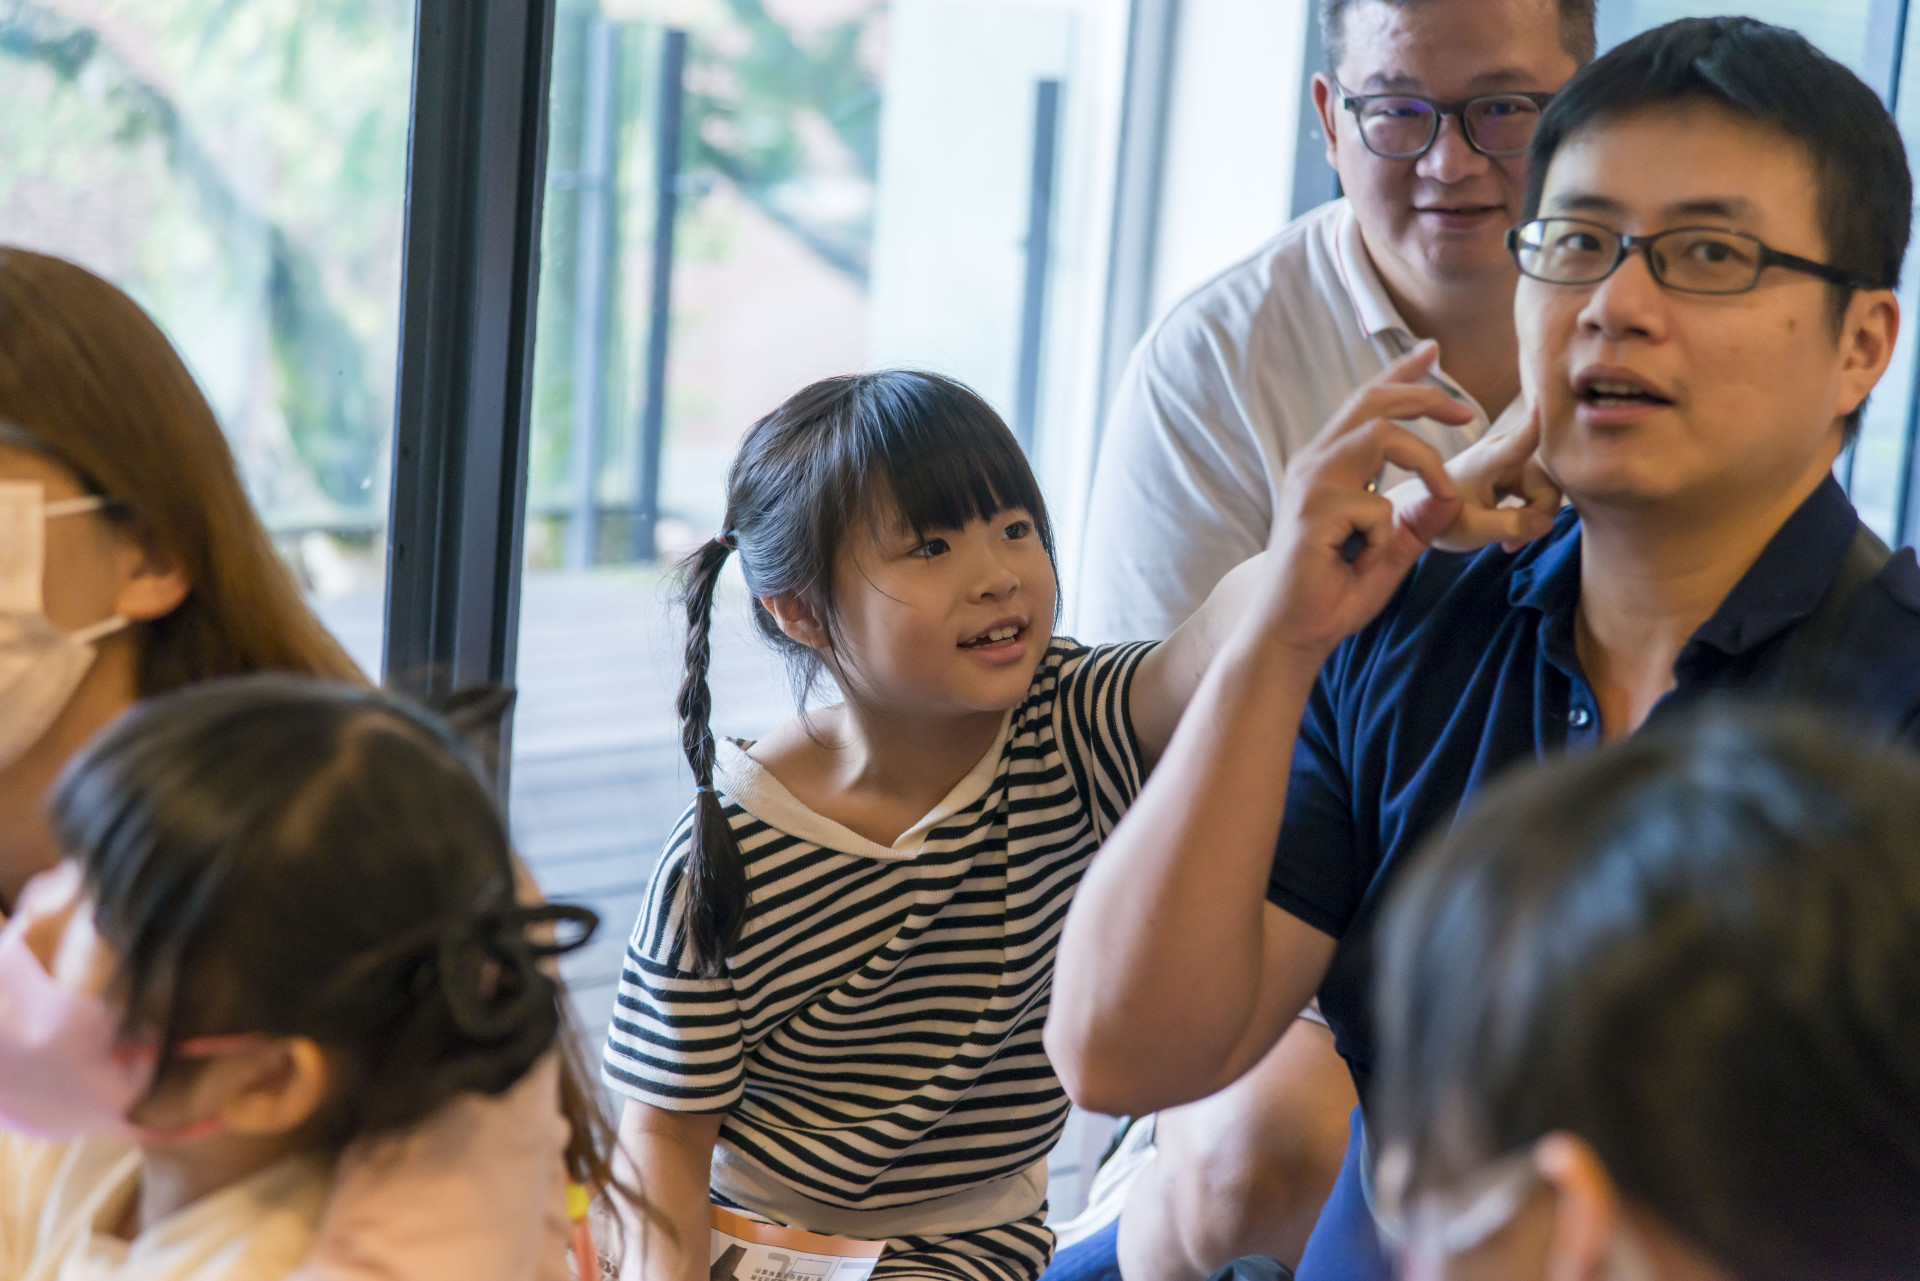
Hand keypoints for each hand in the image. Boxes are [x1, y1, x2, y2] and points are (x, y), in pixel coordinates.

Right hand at [1255, 342, 1465, 659]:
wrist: (1292, 634)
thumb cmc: (1333, 595)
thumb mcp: (1391, 550)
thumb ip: (1417, 520)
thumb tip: (1447, 493)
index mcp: (1327, 466)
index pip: (1366, 406)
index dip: (1400, 376)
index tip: (1431, 351)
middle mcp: (1313, 464)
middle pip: (1373, 402)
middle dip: (1425, 396)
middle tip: (1467, 414)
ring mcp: (1310, 483)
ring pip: (1382, 434)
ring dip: (1425, 462)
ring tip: (1442, 494)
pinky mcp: (1314, 509)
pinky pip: (1378, 505)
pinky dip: (1388, 536)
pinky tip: (1363, 562)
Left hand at [1389, 397, 1560, 553]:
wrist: (1427, 513)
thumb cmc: (1443, 517)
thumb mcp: (1474, 529)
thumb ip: (1511, 525)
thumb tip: (1548, 522)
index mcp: (1491, 457)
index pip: (1525, 436)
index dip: (1544, 420)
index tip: (1559, 400)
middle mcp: (1508, 450)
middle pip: (1548, 486)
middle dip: (1536, 517)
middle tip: (1511, 543)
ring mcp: (1516, 458)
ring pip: (1548, 493)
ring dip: (1533, 520)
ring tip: (1507, 540)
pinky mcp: (1521, 468)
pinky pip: (1543, 494)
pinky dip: (1531, 516)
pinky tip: (1511, 532)